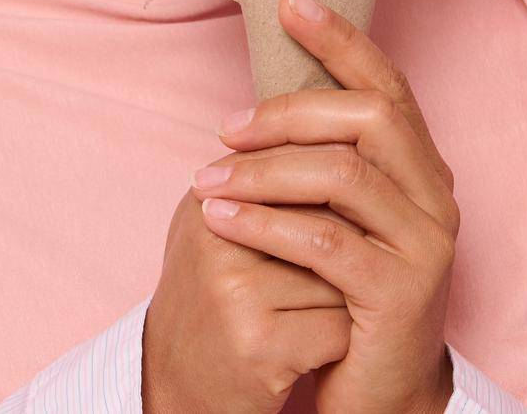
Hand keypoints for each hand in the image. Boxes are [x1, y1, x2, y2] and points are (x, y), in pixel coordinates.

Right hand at [143, 145, 360, 412]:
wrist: (175, 385)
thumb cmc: (212, 303)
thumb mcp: (218, 232)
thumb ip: (261, 186)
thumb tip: (340, 141)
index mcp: (206, 201)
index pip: (300, 171)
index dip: (337, 202)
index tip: (344, 228)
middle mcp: (214, 239)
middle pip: (328, 220)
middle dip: (350, 247)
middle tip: (348, 271)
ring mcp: (233, 292)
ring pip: (341, 276)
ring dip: (351, 296)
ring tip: (329, 311)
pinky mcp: (258, 344)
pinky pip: (339, 328)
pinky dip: (343, 342)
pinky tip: (322, 347)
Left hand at [190, 0, 458, 413]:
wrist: (376, 391)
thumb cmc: (342, 294)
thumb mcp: (332, 216)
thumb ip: (316, 162)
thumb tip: (252, 105)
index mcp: (420, 169)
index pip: (387, 84)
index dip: (341, 38)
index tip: (288, 2)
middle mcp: (436, 198)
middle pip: (369, 117)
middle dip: (289, 111)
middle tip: (226, 127)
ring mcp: (426, 246)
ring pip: (342, 174)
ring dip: (263, 170)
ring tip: (206, 180)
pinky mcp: (402, 294)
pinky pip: (325, 240)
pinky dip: (265, 222)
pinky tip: (221, 218)